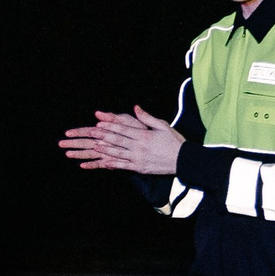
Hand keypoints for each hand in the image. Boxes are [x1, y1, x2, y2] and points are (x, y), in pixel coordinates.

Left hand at [58, 106, 184, 175]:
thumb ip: (147, 118)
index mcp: (144, 135)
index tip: (100, 122)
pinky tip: (104, 162)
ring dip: (105, 149)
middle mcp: (139, 146)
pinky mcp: (139, 167)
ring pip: (118, 153)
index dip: (110, 125)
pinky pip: (123, 166)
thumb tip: (135, 107)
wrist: (184, 160)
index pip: (124, 129)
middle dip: (103, 135)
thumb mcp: (162, 126)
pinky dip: (113, 164)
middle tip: (91, 132)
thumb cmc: (174, 141)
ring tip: (93, 146)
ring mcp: (138, 158)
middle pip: (118, 140)